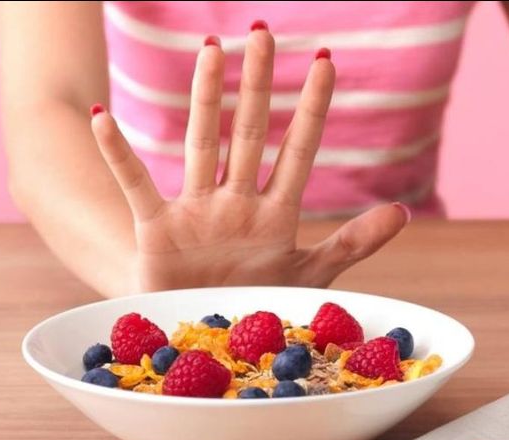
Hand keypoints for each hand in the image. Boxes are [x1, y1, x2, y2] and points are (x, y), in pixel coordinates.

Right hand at [90, 28, 409, 293]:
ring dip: (206, 98)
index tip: (324, 61)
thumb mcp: (310, 276)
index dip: (311, 107)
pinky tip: (104, 116)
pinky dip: (118, 154)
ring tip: (212, 50)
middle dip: (258, 84)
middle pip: (248, 133)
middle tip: (263, 33)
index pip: (298, 149)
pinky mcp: (157, 230)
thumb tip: (403, 212)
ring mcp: (196, 212)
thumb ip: (352, 243)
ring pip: (201, 143)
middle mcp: (236, 203)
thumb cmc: (253, 301)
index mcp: (275, 214)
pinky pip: (135, 185)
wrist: (203, 337)